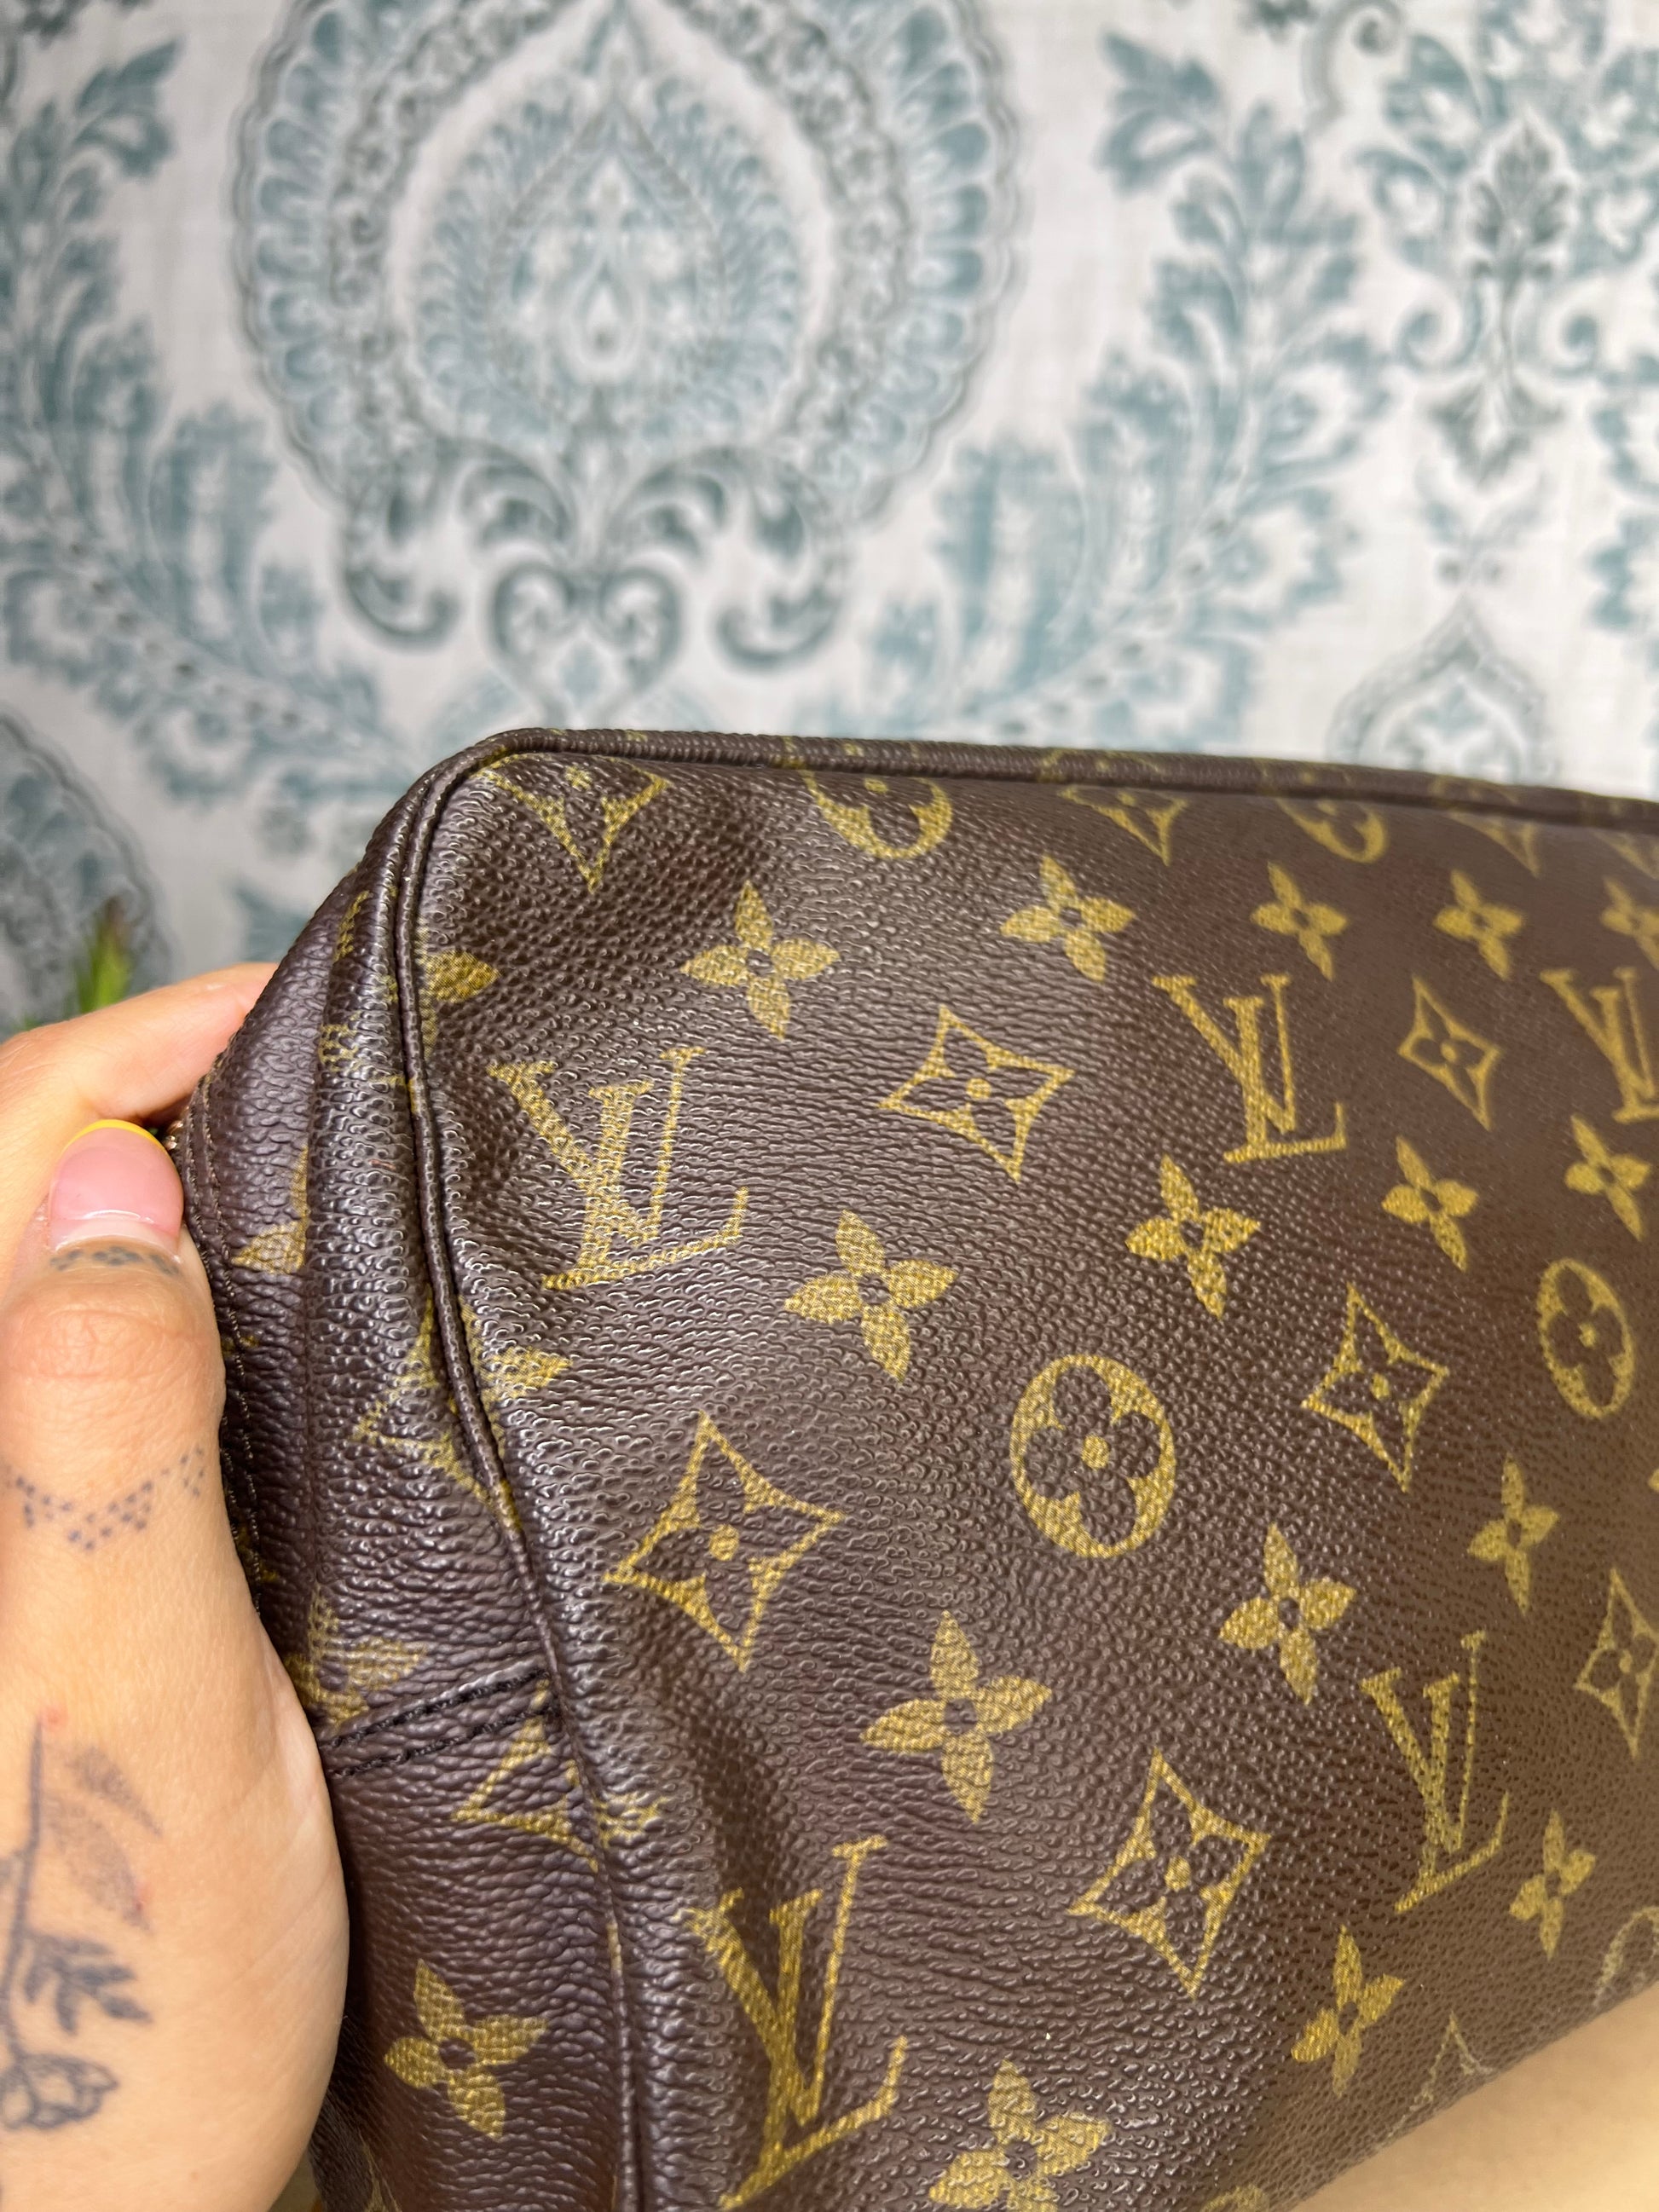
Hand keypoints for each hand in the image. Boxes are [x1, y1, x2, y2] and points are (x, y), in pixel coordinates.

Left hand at [0, 970, 346, 2210]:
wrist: (92, 2202)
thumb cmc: (116, 1993)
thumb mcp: (136, 1710)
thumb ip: (102, 1446)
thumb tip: (101, 1184)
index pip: (7, 1145)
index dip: (145, 1046)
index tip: (314, 1008)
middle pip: (31, 1199)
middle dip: (176, 1096)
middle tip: (364, 1070)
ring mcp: (11, 1528)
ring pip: (76, 1286)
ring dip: (194, 1199)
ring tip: (356, 1170)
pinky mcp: (56, 1583)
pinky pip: (111, 1387)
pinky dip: (201, 1314)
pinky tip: (306, 1334)